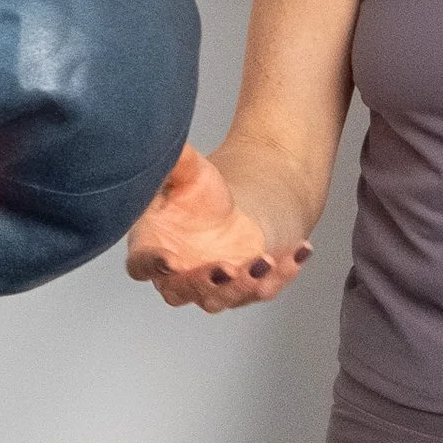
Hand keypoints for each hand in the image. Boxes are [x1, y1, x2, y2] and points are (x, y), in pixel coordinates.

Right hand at [125, 145, 310, 312]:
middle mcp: (179, 274)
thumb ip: (174, 164)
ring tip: (265, 260)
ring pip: (223, 297)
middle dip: (203, 283)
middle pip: (180, 292)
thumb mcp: (189, 172)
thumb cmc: (203, 192)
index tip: (169, 260)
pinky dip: (284, 271)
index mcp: (153, 248)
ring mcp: (215, 286)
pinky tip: (300, 250)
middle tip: (225, 267)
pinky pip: (265, 287)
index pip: (142, 265)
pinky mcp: (249, 287)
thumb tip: (165, 145)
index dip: (152, 266)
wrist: (244, 201)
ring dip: (244, 284)